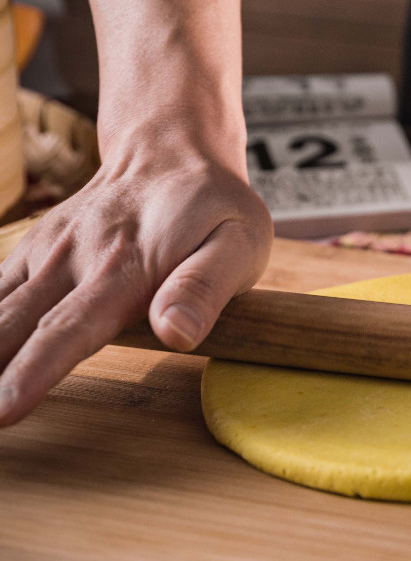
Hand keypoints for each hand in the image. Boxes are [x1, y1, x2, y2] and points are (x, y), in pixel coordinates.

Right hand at [0, 137, 272, 425]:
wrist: (171, 152)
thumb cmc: (213, 209)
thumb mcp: (238, 244)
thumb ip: (205, 289)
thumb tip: (177, 333)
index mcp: (125, 269)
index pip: (70, 329)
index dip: (34, 371)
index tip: (4, 408)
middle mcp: (73, 259)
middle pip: (14, 325)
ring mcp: (45, 253)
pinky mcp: (30, 251)